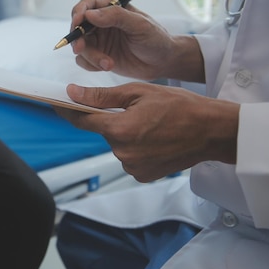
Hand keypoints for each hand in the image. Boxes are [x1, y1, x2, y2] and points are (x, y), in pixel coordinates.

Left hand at [55, 82, 238, 181]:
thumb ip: (102, 96)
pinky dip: (135, 147)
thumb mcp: (139, 93)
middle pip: (103, 132)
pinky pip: (129, 157)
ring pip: (117, 144)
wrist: (212, 131)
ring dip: (125, 133)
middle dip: (111, 119)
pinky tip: (154, 138)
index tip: (57, 103)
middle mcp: (122, 152)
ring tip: (151, 124)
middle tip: (135, 109)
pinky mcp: (142, 175)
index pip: (82, 120)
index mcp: (120, 130)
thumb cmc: (180, 106)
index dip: (68, 110)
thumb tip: (73, 94)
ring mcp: (132, 167)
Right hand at [69, 0, 199, 81]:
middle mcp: (101, 23)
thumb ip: (116, 16)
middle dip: (78, 39)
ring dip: (90, 56)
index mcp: (111, 8)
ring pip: (80, 46)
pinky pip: (83, 61)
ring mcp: (99, 40)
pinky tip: (108, 66)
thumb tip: (90, 14)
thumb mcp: (140, 25)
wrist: (163, 62)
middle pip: (78, 27)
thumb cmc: (156, 39)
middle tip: (81, 49)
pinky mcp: (98, 56)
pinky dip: (91, 65)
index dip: (78, 12)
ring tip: (109, 64)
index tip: (77, 22)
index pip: (87, 5)